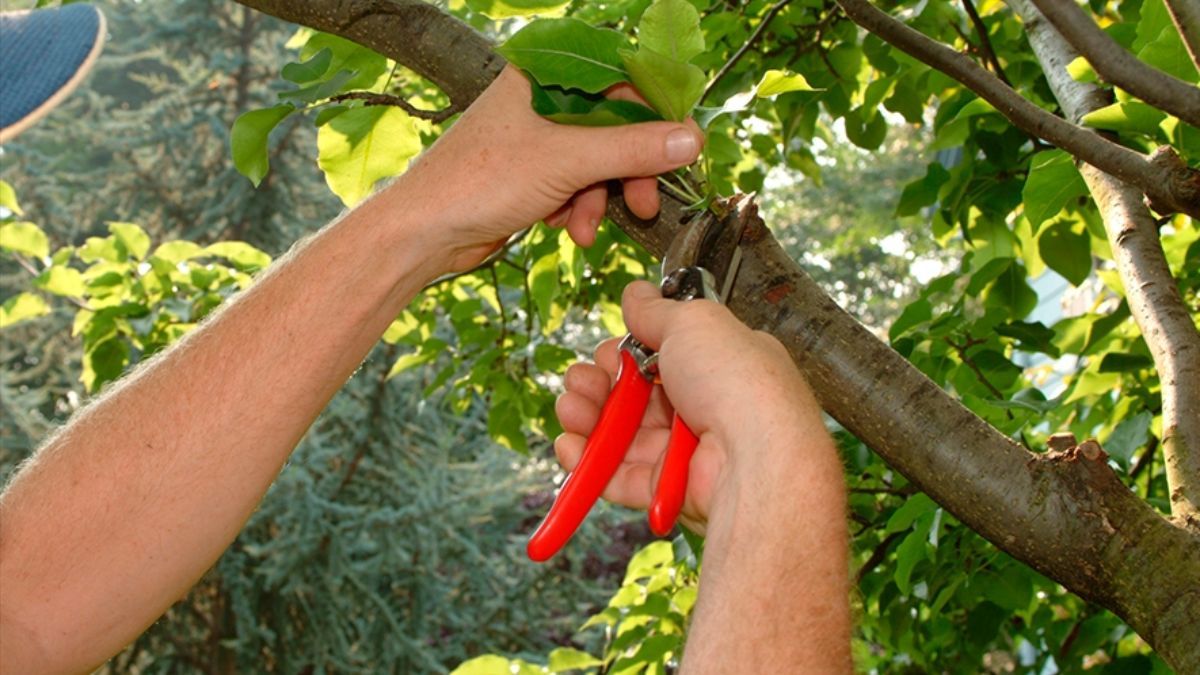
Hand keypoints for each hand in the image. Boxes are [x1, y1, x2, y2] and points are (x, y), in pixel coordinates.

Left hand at [399, 67, 703, 273]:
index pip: (618, 78)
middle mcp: (540, 100)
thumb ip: (632, 149)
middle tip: (645, 200)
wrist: (424, 233)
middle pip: (613, 125)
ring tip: (587, 225)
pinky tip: (566, 227)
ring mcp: (535, 139)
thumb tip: (689, 139)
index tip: (680, 141)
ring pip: (597, 161)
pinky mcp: (531, 174)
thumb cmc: (475, 182)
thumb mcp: (566, 162)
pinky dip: (580, 208)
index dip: (652, 110)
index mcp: (542, 75)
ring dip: (601, 197)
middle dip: (629, 169)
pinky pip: (576, 184)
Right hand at [554, 281, 830, 533]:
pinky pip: (616, 476)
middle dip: (596, 385)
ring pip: (618, 434)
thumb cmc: (737, 384)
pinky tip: (571, 446)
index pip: (658, 357)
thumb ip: (658, 311)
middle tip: (582, 381)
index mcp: (716, 366)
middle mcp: (701, 408)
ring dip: (586, 418)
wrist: (752, 459)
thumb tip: (636, 293)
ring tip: (572, 410)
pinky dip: (589, 463)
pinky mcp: (664, 488)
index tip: (612, 351)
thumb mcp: (695, 323)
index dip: (625, 352)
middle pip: (631, 395)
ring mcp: (681, 451)